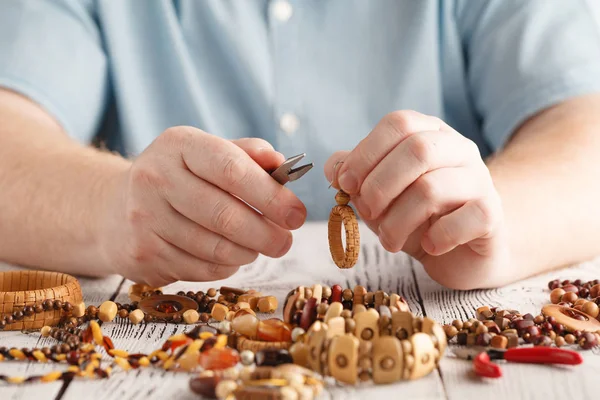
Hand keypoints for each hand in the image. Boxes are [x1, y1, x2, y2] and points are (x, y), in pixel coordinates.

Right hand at [100, 127, 305, 285]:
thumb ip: (246, 155)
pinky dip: (225, 266)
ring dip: (247, 252)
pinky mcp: (141, 253)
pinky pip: (200, 269)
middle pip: (224, 215)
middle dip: (266, 234)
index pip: (231, 169)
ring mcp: (143, 218)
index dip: (270, 195)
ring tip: (258, 246)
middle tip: (286, 242)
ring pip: (214, 248)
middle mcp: (155, 177)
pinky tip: (229, 256)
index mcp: (179, 145)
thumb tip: (282, 164)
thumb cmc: (178, 178)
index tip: (297, 214)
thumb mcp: (206, 153)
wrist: (114, 208)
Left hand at [325, 111, 508, 288]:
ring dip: (398, 221)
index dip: (366, 152)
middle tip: (366, 213)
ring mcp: (479, 180)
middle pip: (417, 150)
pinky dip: (436, 237)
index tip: (344, 183)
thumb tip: (334, 167)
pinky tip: (428, 245)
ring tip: (389, 240)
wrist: (464, 250)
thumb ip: (356, 176)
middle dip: (379, 186)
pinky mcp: (491, 214)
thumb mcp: (380, 194)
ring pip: (432, 189)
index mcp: (429, 134)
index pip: (398, 124)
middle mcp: (458, 149)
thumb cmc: (418, 217)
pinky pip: (464, 219)